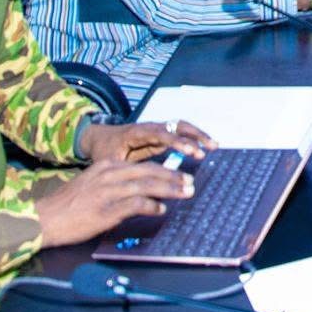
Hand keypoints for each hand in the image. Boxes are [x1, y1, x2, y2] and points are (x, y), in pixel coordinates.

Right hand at [33, 160, 194, 247]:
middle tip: (191, 184)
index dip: (165, 170)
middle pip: (150, 172)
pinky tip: (161, 210)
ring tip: (186, 193)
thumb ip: (115, 185)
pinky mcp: (106, 209)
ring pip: (147, 185)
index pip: (143, 165)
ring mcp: (108, 191)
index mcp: (107, 166)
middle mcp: (109, 174)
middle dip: (174, 178)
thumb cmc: (67, 206)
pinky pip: (135, 204)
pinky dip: (151, 206)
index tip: (181, 175)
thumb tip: (141, 194)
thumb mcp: (92, 185)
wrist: (43, 219)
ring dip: (170, 189)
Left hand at [80, 120, 215, 163]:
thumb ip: (124, 171)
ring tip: (213, 145)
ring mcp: (156, 130)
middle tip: (208, 148)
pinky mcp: (160, 135)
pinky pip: (179, 133)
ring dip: (197, 135)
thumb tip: (138, 186)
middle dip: (193, 136)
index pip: (160, 134)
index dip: (177, 142)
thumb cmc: (103, 151)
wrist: (97, 138)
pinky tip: (204, 147)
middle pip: (175, 126)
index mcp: (136, 132)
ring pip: (180, 127)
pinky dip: (193, 138)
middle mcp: (149, 127)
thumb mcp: (109, 162)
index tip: (190, 152)